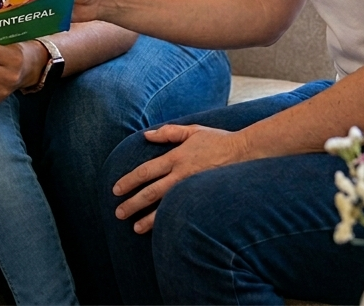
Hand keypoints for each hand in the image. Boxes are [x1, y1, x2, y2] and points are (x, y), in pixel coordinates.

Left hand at [111, 125, 246, 232]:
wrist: (247, 153)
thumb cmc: (219, 141)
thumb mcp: (192, 131)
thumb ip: (168, 133)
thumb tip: (146, 135)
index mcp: (176, 158)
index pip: (146, 171)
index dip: (129, 181)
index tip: (116, 190)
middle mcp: (181, 175)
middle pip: (151, 191)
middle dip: (133, 203)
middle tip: (118, 213)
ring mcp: (193, 189)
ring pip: (165, 206)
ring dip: (149, 219)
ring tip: (135, 228)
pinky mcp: (204, 200)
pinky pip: (183, 212)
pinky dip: (171, 222)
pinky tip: (162, 231)